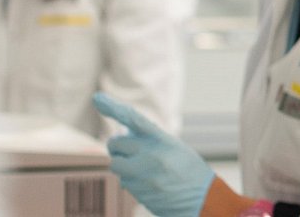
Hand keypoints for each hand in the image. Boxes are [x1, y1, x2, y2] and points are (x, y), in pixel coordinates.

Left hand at [93, 92, 215, 216]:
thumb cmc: (190, 171)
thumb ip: (150, 139)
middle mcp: (150, 155)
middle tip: (129, 150)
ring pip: (115, 164)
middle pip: (116, 144)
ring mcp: (142, 175)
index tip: (97, 99)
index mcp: (163, 140)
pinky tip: (147, 182)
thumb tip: (124, 134)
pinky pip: (123, 182)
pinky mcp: (137, 192)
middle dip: (119, 147)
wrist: (201, 200)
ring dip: (122, 164)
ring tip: (141, 168)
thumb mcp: (175, 148)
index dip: (114, 107)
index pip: (134, 119)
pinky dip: (130, 180)